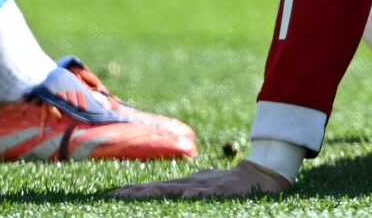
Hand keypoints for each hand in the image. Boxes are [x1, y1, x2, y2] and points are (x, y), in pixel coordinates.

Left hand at [110, 160, 292, 199]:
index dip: (133, 191)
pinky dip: (191, 194)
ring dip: (152, 193)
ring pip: (174, 190)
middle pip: (157, 188)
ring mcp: (204, 186)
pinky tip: (181, 195)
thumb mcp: (204, 186)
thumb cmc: (228, 184)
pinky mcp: (220, 192)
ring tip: (133, 197)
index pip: (154, 187)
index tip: (111, 195)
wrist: (261, 174)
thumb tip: (169, 193)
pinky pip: (203, 194)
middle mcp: (191, 183)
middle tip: (112, 196)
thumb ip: (186, 191)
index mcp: (186, 184)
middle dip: (134, 192)